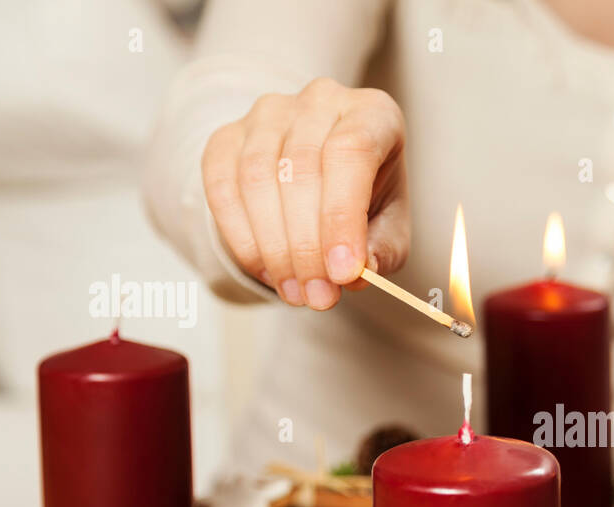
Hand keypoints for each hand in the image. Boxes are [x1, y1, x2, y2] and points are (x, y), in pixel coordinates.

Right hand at [201, 77, 408, 309]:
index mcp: (371, 114)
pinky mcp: (228, 136)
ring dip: (274, 248)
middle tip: (319, 297)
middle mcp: (319, 100)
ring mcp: (268, 113)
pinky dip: (241, 237)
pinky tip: (265, 270)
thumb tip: (357, 273)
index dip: (342, 217)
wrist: (321, 177)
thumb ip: (382, 249)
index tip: (343, 273)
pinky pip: (222, 187)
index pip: (351, 152)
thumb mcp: (390, 226)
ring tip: (295, 292)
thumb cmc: (367, 201)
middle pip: (301, 169)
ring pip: (258, 178)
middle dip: (308, 247)